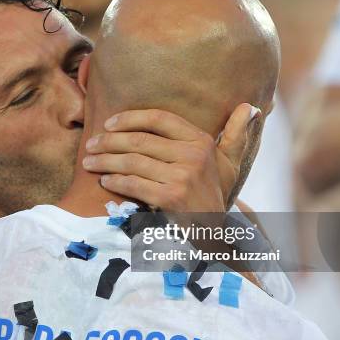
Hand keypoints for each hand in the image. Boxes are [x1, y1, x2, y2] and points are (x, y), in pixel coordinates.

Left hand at [82, 104, 259, 212]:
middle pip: (140, 140)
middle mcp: (194, 155)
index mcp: (202, 141)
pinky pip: (133, 183)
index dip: (130, 117)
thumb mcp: (229, 164)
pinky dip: (114, 180)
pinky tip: (103, 180)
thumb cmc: (216, 195)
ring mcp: (183, 176)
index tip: (109, 123)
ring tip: (88, 162)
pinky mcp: (171, 198)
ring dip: (105, 160)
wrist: (216, 233)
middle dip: (109, 141)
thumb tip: (250, 106)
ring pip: (133, 161)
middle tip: (90, 145)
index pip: (160, 119)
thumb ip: (236, 135)